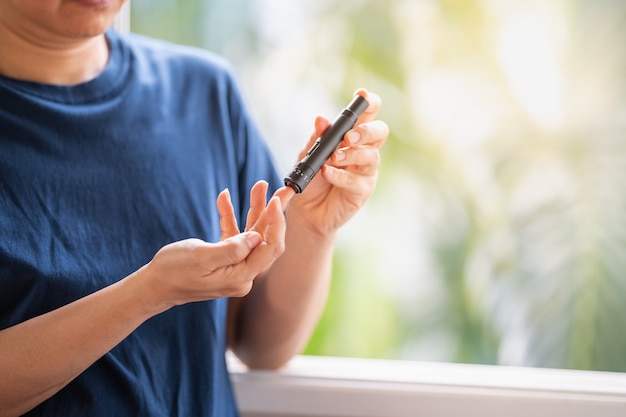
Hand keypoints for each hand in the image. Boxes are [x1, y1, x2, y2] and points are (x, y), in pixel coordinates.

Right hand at [139, 183, 287, 311]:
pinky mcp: (224, 259)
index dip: (276, 223)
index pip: (269, 248)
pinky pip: (234, 235)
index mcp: (241, 276)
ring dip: (254, 209)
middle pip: (265, 239)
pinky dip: (230, 217)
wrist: (154, 285)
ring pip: (251, 234)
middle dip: (272, 212)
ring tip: (259, 185)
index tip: (275, 200)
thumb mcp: (201, 258)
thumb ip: (231, 249)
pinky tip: (224, 197)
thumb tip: (256, 237)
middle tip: (282, 188)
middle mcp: (242, 274)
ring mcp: (234, 266)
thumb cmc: (173, 272)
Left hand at [289, 89, 388, 235]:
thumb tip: (321, 119)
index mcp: (353, 136)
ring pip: (371, 156)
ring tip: (334, 158)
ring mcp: (366, 171)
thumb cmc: (311, 179)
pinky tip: (328, 173)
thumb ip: (317, 138)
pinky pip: (357, 181)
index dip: (369, 103)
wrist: (306, 211)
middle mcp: (364, 151)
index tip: (362, 96)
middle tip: (349, 136)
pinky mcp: (363, 190)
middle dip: (367, 130)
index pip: (368, 115)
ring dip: (352, 154)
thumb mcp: (308, 155)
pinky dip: (341, 176)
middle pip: (380, 132)